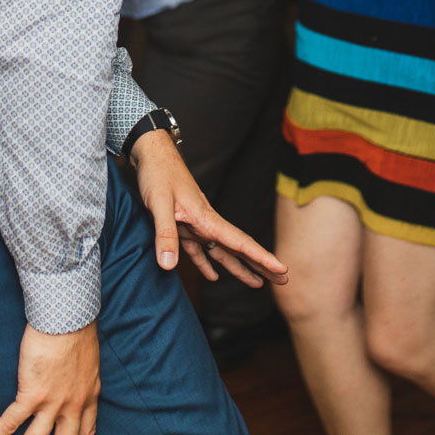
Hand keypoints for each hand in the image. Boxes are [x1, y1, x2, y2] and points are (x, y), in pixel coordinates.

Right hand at [0, 323, 98, 434]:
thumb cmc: (78, 329)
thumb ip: (83, 377)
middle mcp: (72, 406)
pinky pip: (10, 423)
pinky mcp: (31, 395)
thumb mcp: (90, 361)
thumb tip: (79, 379)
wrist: (68, 318)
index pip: (87, 432)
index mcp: (88, 396)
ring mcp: (51, 403)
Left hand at [130, 129, 287, 288]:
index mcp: (207, 219)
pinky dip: (206, 264)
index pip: (241, 243)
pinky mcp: (181, 225)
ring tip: (258, 283)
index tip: (282, 271)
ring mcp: (195, 225)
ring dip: (240, 268)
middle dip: (261, 265)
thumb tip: (168, 266)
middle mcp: (206, 223)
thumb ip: (165, 234)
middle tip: (283, 281)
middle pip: (239, 249)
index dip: (262, 258)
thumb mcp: (159, 204)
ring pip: (223, 252)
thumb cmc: (157, 173)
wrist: (150, 151)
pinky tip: (213, 275)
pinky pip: (198, 250)